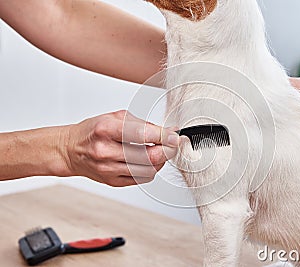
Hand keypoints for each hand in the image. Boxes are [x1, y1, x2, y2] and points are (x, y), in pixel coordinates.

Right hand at [62, 110, 179, 186]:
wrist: (71, 150)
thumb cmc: (94, 131)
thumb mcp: (117, 117)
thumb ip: (145, 124)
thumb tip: (170, 131)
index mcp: (106, 130)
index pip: (142, 135)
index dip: (164, 136)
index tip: (175, 136)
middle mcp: (106, 151)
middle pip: (148, 157)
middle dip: (168, 150)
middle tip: (173, 144)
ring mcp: (108, 169)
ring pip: (148, 170)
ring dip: (160, 161)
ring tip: (160, 151)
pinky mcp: (113, 181)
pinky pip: (142, 179)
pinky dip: (151, 170)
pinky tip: (149, 160)